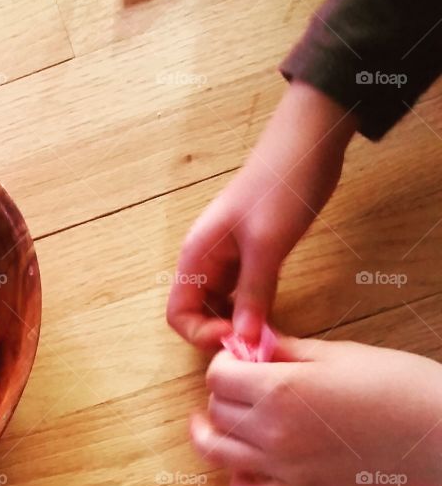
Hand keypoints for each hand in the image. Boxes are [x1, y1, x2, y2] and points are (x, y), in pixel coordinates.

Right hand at [166, 82, 357, 348]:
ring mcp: (228, 258)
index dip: (202, 333)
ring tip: (266, 332)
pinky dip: (252, 309)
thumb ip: (252, 295)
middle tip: (256, 341)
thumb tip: (243, 341)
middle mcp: (205, 260)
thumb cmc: (280, 188)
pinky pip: (241, 293)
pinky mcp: (251, 255)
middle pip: (197, 313)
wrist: (307, 144)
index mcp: (197, 255)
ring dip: (238, 323)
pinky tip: (272, 314)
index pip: (178, 313)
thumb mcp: (266, 247)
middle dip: (220, 332)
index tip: (238, 337)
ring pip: (220, 305)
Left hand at [190, 336, 441, 485]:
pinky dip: (239, 482)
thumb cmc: (394, 383)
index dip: (225, 362)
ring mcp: (284, 467)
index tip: (241, 358)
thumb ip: (284, 349)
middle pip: (216, 411)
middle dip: (224, 392)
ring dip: (214, 433)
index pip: (217, 376)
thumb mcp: (334, 353)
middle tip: (243, 382)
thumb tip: (253, 342)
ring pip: (217, 453)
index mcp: (279, 391)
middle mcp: (272, 432)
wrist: (435, 430)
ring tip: (223, 419)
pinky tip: (246, 464)